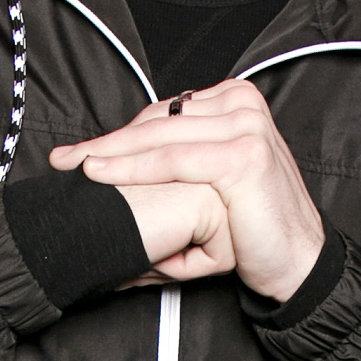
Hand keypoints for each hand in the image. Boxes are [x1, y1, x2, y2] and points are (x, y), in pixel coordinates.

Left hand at [51, 80, 325, 303]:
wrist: (297, 261)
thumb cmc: (257, 225)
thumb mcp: (220, 176)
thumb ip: (188, 152)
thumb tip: (130, 148)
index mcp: (237, 100)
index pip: (165, 112)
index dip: (120, 133)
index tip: (81, 151)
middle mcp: (244, 105)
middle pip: (159, 120)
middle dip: (105, 141)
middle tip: (64, 158)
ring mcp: (246, 127)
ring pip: (160, 138)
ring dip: (110, 153)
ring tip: (74, 168)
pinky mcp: (242, 156)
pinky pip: (173, 160)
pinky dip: (132, 170)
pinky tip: (100, 176)